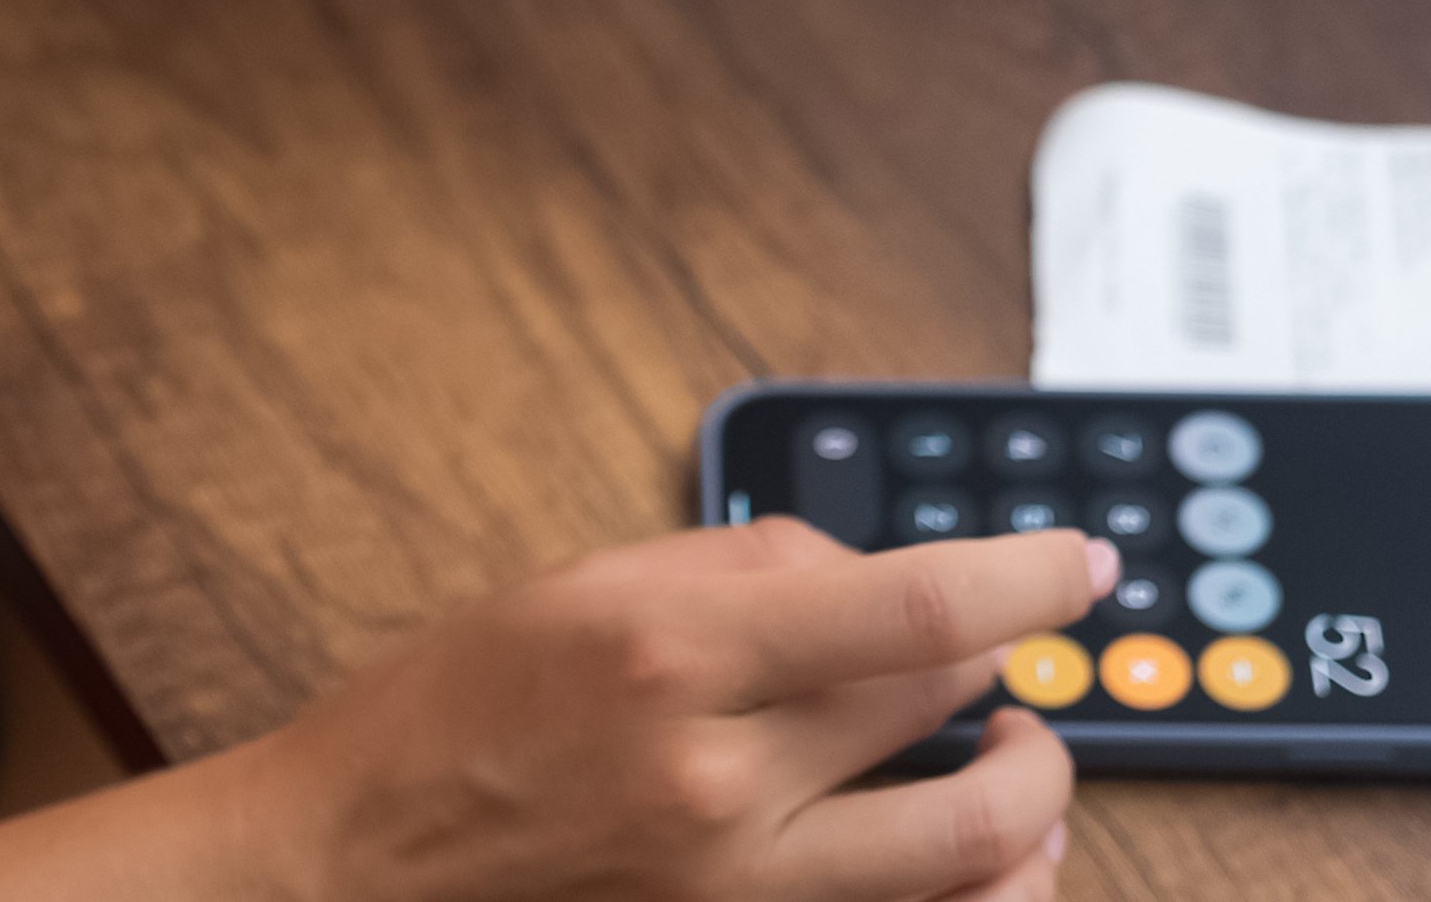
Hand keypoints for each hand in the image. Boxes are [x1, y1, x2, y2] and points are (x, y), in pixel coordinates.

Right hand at [237, 523, 1106, 901]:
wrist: (351, 871)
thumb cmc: (447, 718)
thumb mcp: (577, 585)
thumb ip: (734, 565)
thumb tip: (860, 570)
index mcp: (672, 652)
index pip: (914, 610)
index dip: (1026, 577)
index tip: (1079, 562)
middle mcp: (718, 780)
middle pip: (947, 712)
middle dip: (1000, 663)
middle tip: (1006, 643)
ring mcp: (736, 891)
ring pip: (971, 851)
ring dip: (1031, 792)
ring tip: (1024, 758)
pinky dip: (989, 893)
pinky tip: (995, 855)